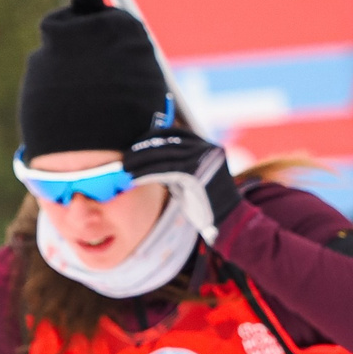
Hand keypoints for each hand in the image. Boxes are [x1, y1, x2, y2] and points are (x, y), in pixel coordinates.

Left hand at [124, 128, 239, 238]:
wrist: (228, 221)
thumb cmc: (206, 203)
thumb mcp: (193, 177)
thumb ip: (177, 164)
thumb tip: (148, 157)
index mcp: (206, 145)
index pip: (174, 132)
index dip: (151, 137)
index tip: (134, 145)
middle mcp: (206, 147)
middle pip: (166, 142)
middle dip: (142, 150)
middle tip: (124, 159)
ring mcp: (203, 158)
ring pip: (163, 155)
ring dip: (140, 162)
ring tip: (124, 169)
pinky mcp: (197, 172)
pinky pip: (165, 169)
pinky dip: (146, 173)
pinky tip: (133, 179)